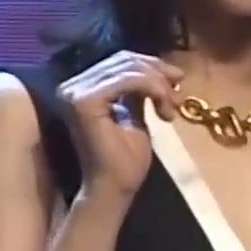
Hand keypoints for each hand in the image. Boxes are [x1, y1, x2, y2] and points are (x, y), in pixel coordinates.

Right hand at [56, 50, 182, 201]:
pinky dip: (152, 88)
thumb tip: (153, 70)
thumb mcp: (134, 116)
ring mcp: (75, 92)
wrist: (115, 190)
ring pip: (128, 68)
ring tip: (170, 108)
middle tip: (178, 88)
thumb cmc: (124, 162)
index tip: (177, 80)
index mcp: (81, 88)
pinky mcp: (85, 102)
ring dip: (158, 84)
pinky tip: (163, 111)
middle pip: (123, 60)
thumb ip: (135, 92)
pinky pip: (127, 80)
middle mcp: (72, 86)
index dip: (151, 65)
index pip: (118, 62)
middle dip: (157, 72)